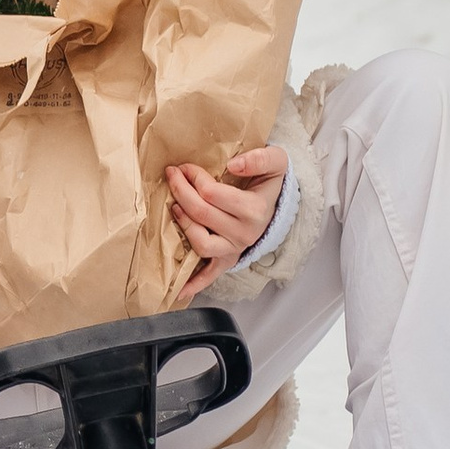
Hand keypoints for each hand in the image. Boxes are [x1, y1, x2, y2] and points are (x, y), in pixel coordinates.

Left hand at [166, 146, 286, 304]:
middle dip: (181, 191)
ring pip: (201, 243)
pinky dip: (194, 284)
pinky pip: (209, 276)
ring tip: (174, 207)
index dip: (194, 177)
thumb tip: (234, 165)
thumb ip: (260, 158)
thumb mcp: (276, 161)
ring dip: (183, 224)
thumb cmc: (269, 182)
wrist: (277, 204)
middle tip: (172, 175)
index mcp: (254, 210)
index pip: (212, 194)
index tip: (185, 167)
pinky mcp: (227, 260)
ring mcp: (234, 249)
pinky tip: (178, 290)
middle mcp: (244, 234)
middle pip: (202, 214)